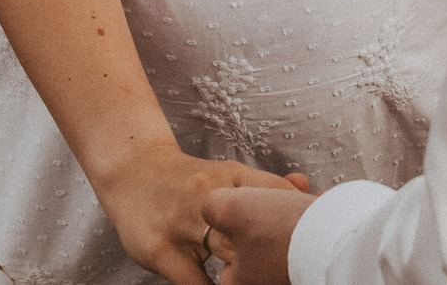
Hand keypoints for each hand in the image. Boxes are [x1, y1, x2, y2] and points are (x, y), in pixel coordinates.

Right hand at [88, 137, 307, 284]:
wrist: (132, 171)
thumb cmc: (189, 181)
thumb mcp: (227, 175)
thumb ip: (265, 186)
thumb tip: (305, 187)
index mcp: (231, 176)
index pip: (278, 199)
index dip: (301, 223)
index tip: (314, 243)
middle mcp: (209, 197)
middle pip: (257, 230)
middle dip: (279, 254)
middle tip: (294, 269)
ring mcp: (183, 225)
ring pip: (230, 258)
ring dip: (251, 274)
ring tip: (265, 279)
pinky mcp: (162, 250)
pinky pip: (196, 283)